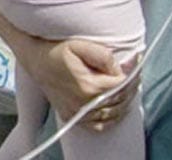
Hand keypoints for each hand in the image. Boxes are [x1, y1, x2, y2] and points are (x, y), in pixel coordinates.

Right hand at [18, 35, 137, 131]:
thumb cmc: (57, 49)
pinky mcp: (72, 116)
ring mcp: (78, 113)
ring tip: (127, 88)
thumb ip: (104, 56)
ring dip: (124, 103)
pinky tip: (115, 108)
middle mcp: (84, 104)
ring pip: (112, 115)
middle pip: (119, 101)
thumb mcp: (81, 45)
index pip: (121, 85)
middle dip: (131, 88)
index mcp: (89, 86)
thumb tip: (123, 68)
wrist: (35, 60)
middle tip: (134, 74)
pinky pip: (98, 126)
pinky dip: (111, 119)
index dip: (132, 74)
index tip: (136, 63)